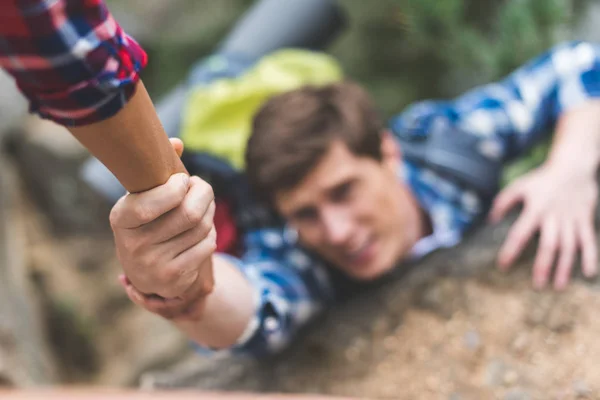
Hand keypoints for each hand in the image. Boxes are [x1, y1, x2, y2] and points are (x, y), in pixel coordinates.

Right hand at [111, 139, 216, 319]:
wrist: (148, 271)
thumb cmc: (149, 222)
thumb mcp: (144, 197)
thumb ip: (157, 169)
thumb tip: (177, 143)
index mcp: (121, 218)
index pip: (153, 201)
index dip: (177, 187)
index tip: (183, 180)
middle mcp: (133, 244)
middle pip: (189, 213)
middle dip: (204, 194)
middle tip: (202, 188)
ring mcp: (153, 264)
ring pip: (201, 227)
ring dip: (209, 213)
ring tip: (203, 207)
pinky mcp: (173, 278)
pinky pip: (208, 245)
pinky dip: (210, 234)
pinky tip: (202, 231)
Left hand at [489, 163, 597, 289]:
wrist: (573, 167)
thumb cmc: (542, 179)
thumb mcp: (519, 186)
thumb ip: (503, 202)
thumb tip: (491, 219)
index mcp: (535, 209)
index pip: (520, 233)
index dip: (511, 250)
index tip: (503, 265)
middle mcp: (554, 217)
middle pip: (549, 245)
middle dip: (543, 266)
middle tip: (537, 286)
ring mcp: (572, 219)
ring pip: (569, 247)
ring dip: (564, 267)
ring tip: (558, 286)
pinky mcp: (585, 220)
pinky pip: (589, 241)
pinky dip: (590, 257)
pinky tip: (588, 273)